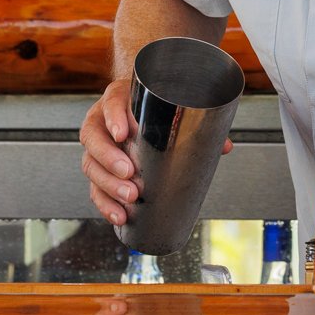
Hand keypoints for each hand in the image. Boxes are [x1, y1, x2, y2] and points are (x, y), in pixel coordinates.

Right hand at [79, 76, 234, 225]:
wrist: (137, 103)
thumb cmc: (152, 104)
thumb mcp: (170, 105)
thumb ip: (198, 122)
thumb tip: (224, 146)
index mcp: (118, 99)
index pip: (111, 103)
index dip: (113, 118)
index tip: (122, 133)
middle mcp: (101, 120)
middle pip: (94, 138)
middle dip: (109, 159)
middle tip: (129, 173)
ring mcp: (97, 145)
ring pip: (91, 165)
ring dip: (108, 185)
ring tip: (129, 197)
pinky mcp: (98, 168)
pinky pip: (95, 187)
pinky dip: (106, 203)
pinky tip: (119, 215)